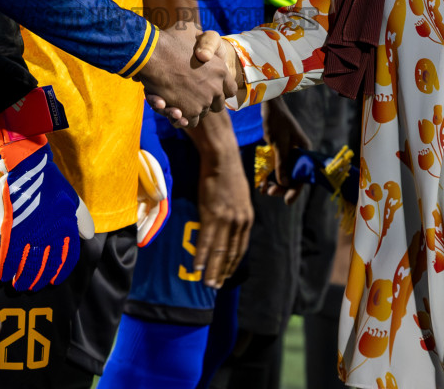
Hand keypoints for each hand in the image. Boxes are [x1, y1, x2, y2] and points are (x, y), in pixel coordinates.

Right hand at [0, 129, 91, 290]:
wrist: (29, 169)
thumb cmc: (51, 183)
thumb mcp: (73, 200)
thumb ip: (82, 220)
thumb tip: (88, 236)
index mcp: (65, 230)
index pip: (65, 259)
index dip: (60, 272)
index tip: (54, 280)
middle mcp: (49, 237)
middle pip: (44, 267)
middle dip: (39, 279)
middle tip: (33, 287)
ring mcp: (30, 235)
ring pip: (27, 266)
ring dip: (23, 279)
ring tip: (19, 286)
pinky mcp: (12, 231)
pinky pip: (9, 256)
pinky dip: (6, 268)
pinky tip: (4, 275)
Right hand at [139, 27, 233, 128]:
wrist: (153, 53)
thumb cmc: (171, 40)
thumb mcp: (193, 32)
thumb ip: (202, 42)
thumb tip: (203, 51)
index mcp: (221, 70)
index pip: (229, 90)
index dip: (219, 89)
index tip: (208, 88)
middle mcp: (216, 88)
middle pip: (217, 104)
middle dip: (206, 102)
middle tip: (192, 96)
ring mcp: (203, 101)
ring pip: (202, 113)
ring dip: (192, 109)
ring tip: (179, 102)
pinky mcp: (189, 112)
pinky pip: (189, 121)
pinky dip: (182, 118)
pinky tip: (174, 108)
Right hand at [187, 112, 252, 288]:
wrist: (222, 158)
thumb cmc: (228, 173)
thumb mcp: (239, 196)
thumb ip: (236, 213)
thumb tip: (229, 225)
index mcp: (246, 219)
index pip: (240, 248)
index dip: (232, 264)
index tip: (226, 275)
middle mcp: (239, 222)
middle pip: (230, 253)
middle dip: (222, 271)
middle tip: (215, 286)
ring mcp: (226, 220)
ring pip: (218, 251)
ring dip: (212, 269)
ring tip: (207, 282)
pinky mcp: (212, 214)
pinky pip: (206, 241)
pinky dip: (201, 256)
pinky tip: (197, 267)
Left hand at [260, 97, 312, 202]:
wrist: (269, 105)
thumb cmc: (277, 121)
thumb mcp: (279, 143)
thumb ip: (282, 163)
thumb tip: (284, 183)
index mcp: (304, 151)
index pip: (303, 175)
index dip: (295, 189)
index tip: (287, 201)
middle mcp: (298, 153)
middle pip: (292, 176)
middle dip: (282, 186)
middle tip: (270, 192)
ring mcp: (288, 152)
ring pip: (283, 173)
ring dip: (274, 182)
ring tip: (263, 189)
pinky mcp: (279, 151)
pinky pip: (276, 166)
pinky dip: (269, 174)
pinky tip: (261, 181)